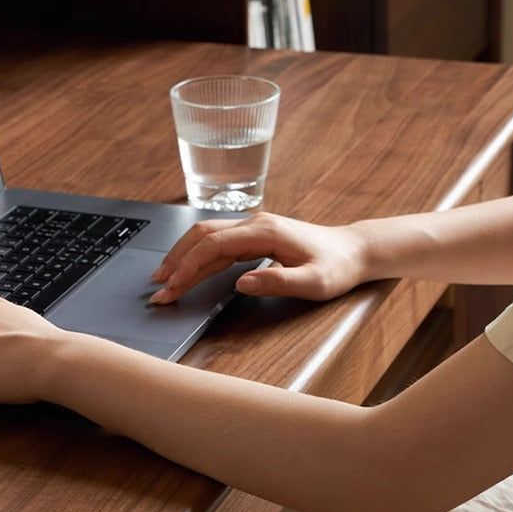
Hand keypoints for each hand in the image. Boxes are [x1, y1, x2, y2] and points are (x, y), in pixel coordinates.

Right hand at [149, 212, 369, 303]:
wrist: (355, 251)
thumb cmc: (338, 267)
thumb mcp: (314, 282)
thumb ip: (278, 282)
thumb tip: (242, 283)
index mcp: (265, 232)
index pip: (214, 245)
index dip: (189, 266)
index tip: (172, 287)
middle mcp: (255, 224)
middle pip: (202, 235)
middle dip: (176, 260)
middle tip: (157, 286)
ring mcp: (254, 228)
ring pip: (207, 236)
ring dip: (183, 256)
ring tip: (164, 279)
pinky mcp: (255, 236)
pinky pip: (219, 243)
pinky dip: (198, 257)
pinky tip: (189, 270)